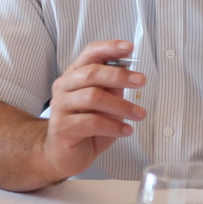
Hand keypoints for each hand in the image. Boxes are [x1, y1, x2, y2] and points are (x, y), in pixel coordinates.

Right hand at [40, 40, 145, 181]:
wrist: (61, 155)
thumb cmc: (85, 128)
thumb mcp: (104, 106)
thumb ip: (112, 91)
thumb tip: (129, 77)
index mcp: (74, 76)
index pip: (90, 54)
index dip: (109, 48)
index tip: (130, 47)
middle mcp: (64, 87)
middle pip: (92, 73)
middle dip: (120, 75)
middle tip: (141, 81)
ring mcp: (61, 107)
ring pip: (93, 97)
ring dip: (121, 105)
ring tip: (139, 114)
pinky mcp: (63, 128)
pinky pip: (92, 122)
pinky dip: (114, 126)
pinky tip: (126, 131)